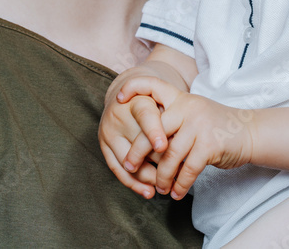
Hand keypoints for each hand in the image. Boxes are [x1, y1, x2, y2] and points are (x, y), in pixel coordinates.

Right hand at [98, 76, 172, 198]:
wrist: (124, 97)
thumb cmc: (151, 102)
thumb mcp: (162, 101)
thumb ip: (172, 117)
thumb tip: (185, 144)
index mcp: (137, 101)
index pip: (145, 116)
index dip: (153, 132)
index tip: (163, 147)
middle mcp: (119, 116)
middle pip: (139, 144)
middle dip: (160, 161)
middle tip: (179, 175)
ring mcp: (109, 132)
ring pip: (129, 160)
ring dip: (149, 176)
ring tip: (167, 187)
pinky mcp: (103, 146)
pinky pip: (117, 169)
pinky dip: (133, 183)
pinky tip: (148, 191)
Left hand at [117, 77, 253, 199]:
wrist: (250, 133)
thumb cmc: (216, 126)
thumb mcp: (193, 114)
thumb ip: (171, 123)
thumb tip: (142, 145)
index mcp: (181, 98)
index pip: (153, 85)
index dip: (133, 88)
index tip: (118, 100)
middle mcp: (188, 108)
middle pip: (153, 131)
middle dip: (138, 152)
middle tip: (130, 167)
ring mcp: (199, 125)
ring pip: (169, 156)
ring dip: (161, 177)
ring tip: (159, 189)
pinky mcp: (210, 145)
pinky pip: (187, 170)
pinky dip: (179, 185)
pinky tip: (175, 193)